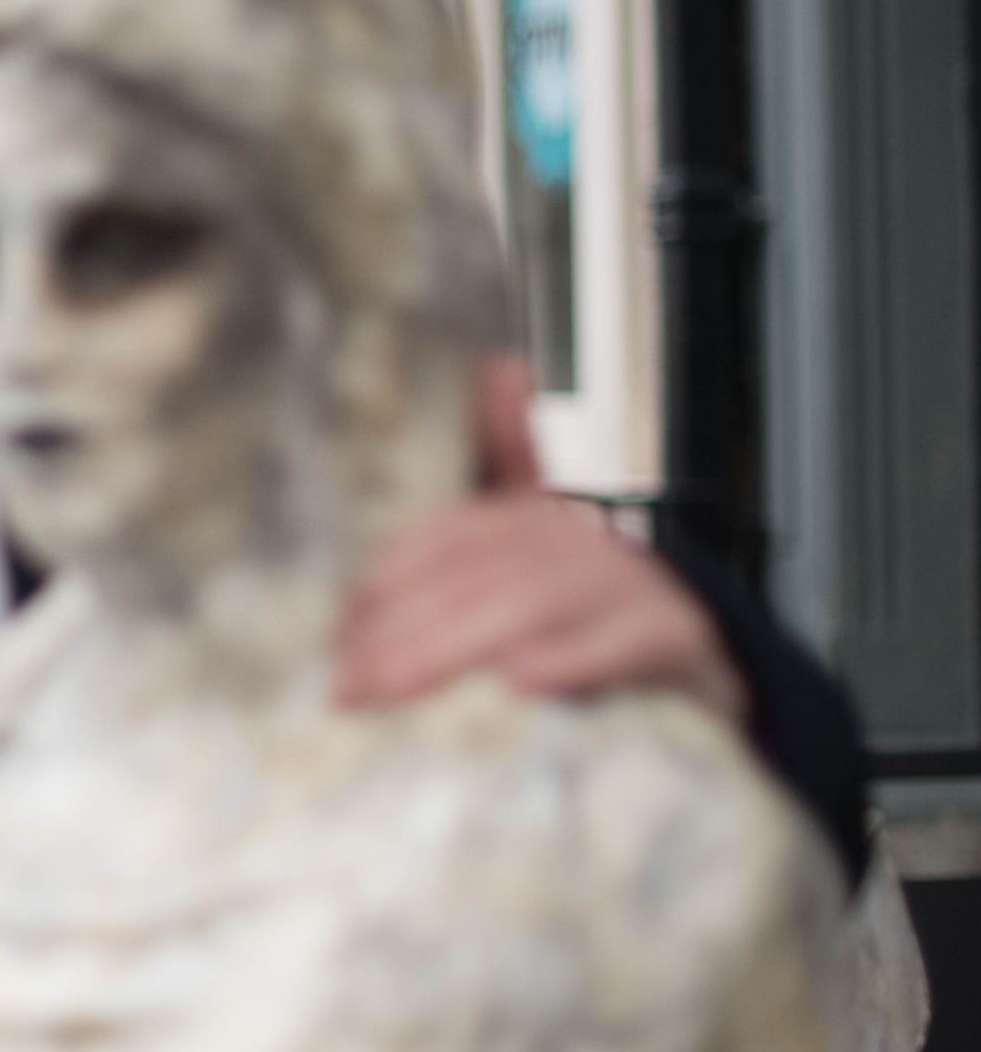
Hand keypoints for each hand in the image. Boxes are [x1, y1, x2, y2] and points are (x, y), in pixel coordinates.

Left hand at [335, 353, 746, 722]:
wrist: (709, 640)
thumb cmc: (601, 590)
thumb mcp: (550, 524)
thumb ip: (512, 450)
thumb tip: (505, 366)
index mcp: (535, 516)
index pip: (444, 537)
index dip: (385, 582)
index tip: (341, 634)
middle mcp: (574, 539)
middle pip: (473, 576)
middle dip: (401, 629)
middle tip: (347, 684)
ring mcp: (625, 585)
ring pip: (530, 608)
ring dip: (456, 648)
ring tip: (396, 686)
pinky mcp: (672, 634)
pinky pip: (619, 647)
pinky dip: (571, 663)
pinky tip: (522, 681)